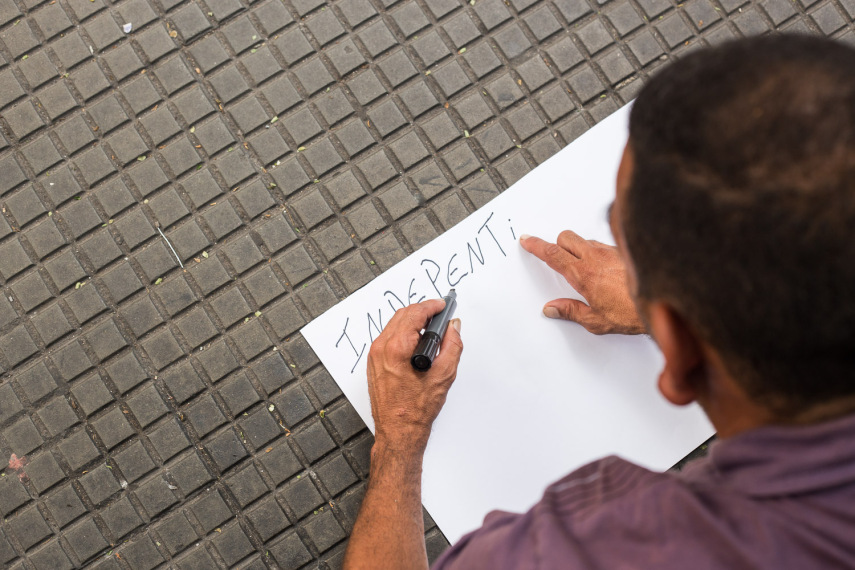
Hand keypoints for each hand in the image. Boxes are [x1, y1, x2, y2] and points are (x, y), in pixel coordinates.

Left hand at [366, 300, 463, 452]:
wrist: (398, 432)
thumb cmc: (415, 410)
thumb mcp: (443, 376)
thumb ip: (452, 346)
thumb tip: (453, 328)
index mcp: (396, 348)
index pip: (415, 313)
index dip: (432, 306)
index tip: (442, 306)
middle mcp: (381, 348)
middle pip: (403, 315)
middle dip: (423, 312)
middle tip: (440, 316)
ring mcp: (375, 356)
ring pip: (394, 325)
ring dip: (412, 321)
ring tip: (431, 329)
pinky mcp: (374, 363)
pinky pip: (389, 338)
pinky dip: (403, 334)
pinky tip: (417, 342)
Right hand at [520, 231, 644, 334]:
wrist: (663, 305)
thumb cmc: (632, 313)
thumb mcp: (596, 321)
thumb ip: (571, 312)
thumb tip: (553, 309)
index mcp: (584, 275)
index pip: (553, 255)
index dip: (537, 246)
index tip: (528, 240)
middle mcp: (596, 258)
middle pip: (566, 238)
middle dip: (556, 244)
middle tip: (554, 255)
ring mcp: (611, 252)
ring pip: (585, 240)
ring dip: (577, 248)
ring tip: (580, 265)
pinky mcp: (624, 252)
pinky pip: (603, 244)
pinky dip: (596, 251)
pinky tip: (602, 267)